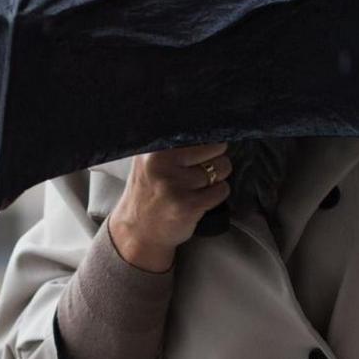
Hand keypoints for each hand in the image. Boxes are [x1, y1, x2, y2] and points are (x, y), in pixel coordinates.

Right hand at [107, 143, 230, 271]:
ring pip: (221, 169)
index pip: (198, 132)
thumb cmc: (149, 193)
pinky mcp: (187, 205)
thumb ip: (172, 143)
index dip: (208, 141)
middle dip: (216, 159)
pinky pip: (221, 190)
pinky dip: (218, 194)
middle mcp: (162, 164)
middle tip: (200, 172)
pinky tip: (202, 199)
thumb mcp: (149, 160)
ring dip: (217, 179)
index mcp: (154, 149)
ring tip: (198, 187)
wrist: (137, 232)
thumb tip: (209, 127)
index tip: (205, 150)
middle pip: (215, 148)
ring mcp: (174, 185)